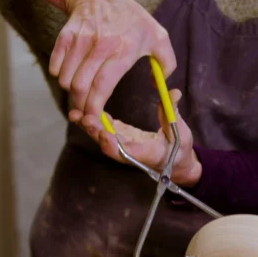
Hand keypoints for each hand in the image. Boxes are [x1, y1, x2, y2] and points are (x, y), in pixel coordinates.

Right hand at [45, 0, 175, 130]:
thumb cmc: (133, 19)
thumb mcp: (159, 37)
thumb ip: (167, 64)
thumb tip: (160, 87)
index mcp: (124, 50)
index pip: (103, 84)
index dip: (95, 107)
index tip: (93, 120)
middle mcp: (101, 45)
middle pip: (81, 86)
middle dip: (80, 106)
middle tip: (84, 114)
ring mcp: (81, 40)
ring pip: (66, 78)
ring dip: (71, 93)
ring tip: (80, 95)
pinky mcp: (66, 36)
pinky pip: (56, 66)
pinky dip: (60, 77)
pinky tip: (71, 77)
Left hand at [86, 89, 201, 187]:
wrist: (175, 163)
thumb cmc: (179, 150)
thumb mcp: (181, 133)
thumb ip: (173, 114)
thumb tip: (173, 93)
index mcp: (147, 155)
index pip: (128, 153)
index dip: (114, 146)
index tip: (106, 135)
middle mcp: (131, 154)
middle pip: (109, 146)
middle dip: (96, 133)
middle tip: (84, 119)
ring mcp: (124, 147)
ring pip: (102, 139)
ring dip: (90, 128)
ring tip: (76, 115)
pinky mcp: (120, 139)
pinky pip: (104, 132)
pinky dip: (94, 122)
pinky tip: (83, 109)